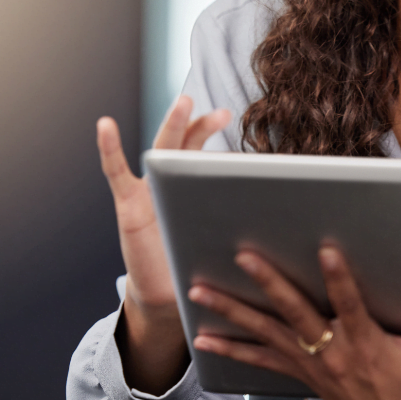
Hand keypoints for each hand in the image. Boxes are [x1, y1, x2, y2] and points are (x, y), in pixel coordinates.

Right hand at [98, 95, 230, 393]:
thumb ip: (247, 224)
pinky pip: (116, 172)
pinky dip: (110, 148)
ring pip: (162, 150)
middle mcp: (175, 183)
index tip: (249, 131)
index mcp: (199, 189)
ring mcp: (150, 190)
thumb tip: (295, 220)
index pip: (213, 157)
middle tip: (222, 112)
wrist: (166, 296)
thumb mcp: (227, 241)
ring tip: (184, 103)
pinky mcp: (128, 205)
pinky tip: (106, 125)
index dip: (230, 147)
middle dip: (204, 126)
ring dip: (173, 124)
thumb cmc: (200, 265)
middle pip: (189, 146)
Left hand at [188, 247, 400, 399]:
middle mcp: (331, 352)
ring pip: (265, 332)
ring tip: (200, 292)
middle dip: (268, 282)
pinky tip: (205, 340)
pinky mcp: (301, 373)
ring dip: (231, 311)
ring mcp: (311, 364)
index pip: (350, 305)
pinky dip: (231, 349)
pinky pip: (259, 360)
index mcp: (365, 344)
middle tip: (245, 257)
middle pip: (294, 311)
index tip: (326, 249)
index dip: (338, 277)